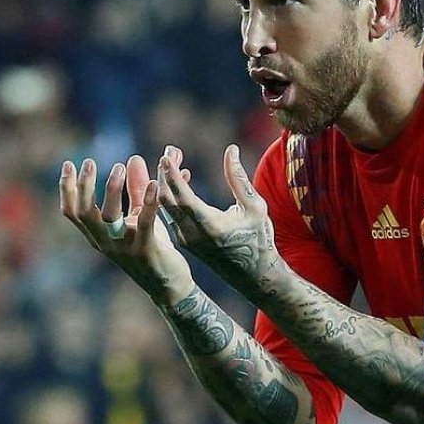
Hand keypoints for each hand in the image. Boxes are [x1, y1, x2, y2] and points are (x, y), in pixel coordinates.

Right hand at [59, 152, 194, 305]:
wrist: (168, 285)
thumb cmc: (151, 246)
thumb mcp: (139, 216)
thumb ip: (135, 189)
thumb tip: (131, 159)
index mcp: (99, 236)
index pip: (73, 212)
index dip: (67, 189)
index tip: (69, 164)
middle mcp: (106, 243)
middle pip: (84, 213)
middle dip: (84, 186)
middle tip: (89, 162)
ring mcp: (124, 248)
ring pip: (109, 218)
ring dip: (112, 190)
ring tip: (120, 166)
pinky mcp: (146, 251)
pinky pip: (145, 224)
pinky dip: (148, 203)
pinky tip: (155, 184)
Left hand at [156, 144, 278, 291]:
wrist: (254, 274)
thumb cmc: (259, 237)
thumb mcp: (254, 206)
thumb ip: (239, 178)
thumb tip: (231, 150)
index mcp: (210, 225)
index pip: (182, 196)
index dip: (171, 175)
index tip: (166, 155)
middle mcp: (193, 233)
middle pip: (168, 200)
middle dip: (165, 175)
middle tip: (168, 153)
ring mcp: (186, 239)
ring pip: (166, 208)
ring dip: (166, 185)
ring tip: (170, 163)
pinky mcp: (185, 241)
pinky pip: (171, 215)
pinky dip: (171, 197)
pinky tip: (179, 182)